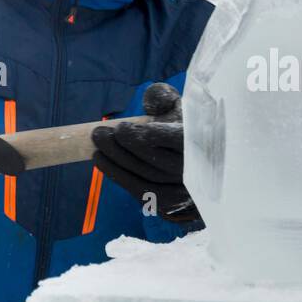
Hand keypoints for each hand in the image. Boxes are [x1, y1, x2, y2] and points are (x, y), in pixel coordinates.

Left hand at [90, 83, 199, 222]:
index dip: (145, 135)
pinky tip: (103, 162)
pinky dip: (119, 177)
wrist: (202, 167)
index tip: (122, 127)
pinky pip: (142, 192)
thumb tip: (150, 96)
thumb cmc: (186, 132)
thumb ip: (165, 99)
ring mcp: (185, 191)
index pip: (176, 140)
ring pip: (145, 178)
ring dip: (115, 162)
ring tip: (97, 147)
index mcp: (203, 142)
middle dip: (122, 146)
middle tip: (100, 133)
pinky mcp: (171, 205)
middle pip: (155, 160)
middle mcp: (198, 170)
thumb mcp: (180, 110)